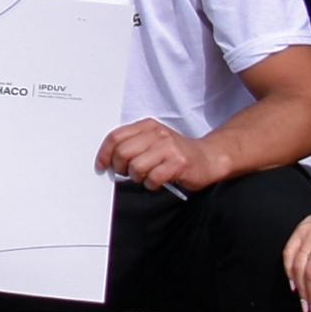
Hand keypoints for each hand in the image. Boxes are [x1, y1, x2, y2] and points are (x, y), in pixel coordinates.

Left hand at [97, 119, 231, 194]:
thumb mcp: (153, 141)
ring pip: (136, 167)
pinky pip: (153, 178)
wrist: (208, 158)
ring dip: (138, 178)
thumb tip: (107, 160)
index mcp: (147, 126)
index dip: (105, 153)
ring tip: (147, 177)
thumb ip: (132, 145)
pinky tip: (158, 181)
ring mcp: (169, 148)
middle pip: (123, 152)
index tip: (102, 166)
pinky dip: (151, 184)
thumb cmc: (175, 153)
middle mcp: (157, 134)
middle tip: (129, 173)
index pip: (116, 137)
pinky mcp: (179, 164)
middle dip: (121, 168)